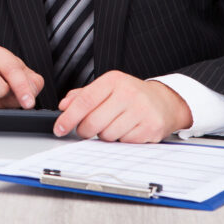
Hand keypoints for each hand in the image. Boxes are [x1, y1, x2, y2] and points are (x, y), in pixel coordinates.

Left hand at [54, 70, 193, 142]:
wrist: (164, 101)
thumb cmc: (131, 95)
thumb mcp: (107, 88)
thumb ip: (83, 95)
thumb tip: (64, 106)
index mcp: (113, 80)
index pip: (85, 100)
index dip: (69, 117)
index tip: (59, 128)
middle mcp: (128, 93)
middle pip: (93, 121)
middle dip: (85, 130)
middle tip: (88, 129)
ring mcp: (141, 110)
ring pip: (107, 135)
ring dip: (105, 135)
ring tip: (113, 125)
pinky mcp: (151, 127)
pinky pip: (124, 142)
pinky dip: (121, 140)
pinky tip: (127, 129)